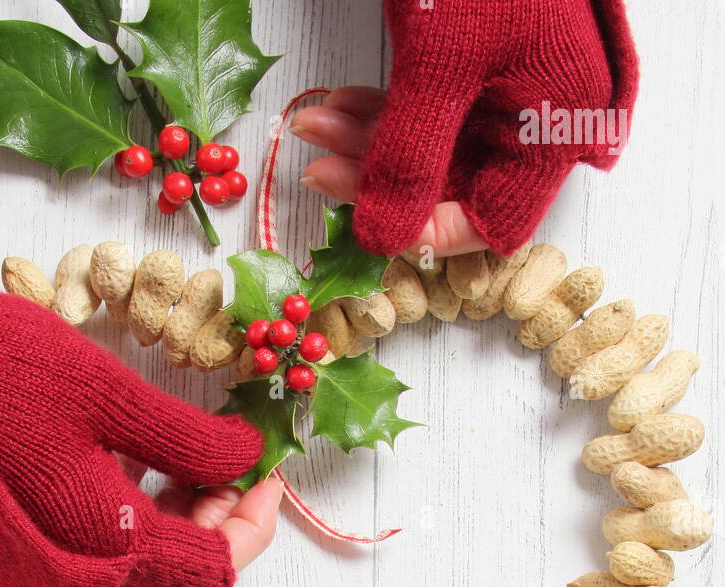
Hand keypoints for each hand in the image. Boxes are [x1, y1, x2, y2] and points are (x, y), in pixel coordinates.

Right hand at [0, 242, 265, 586]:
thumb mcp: (112, 394)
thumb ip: (191, 441)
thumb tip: (247, 460)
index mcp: (104, 544)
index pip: (214, 569)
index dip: (254, 523)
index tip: (270, 473)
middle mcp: (71, 580)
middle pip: (178, 578)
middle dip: (218, 522)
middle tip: (228, 461)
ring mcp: (37, 576)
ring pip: (137, 570)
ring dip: (176, 521)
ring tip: (186, 456)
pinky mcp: (14, 558)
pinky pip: (93, 559)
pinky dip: (129, 520)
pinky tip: (134, 466)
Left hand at [294, 0, 637, 259]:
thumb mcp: (439, 64)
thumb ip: (410, 159)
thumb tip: (380, 239)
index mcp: (557, 126)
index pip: (494, 219)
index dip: (431, 230)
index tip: (373, 224)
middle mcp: (541, 118)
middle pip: (454, 185)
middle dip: (380, 179)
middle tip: (317, 166)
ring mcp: (509, 89)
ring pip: (432, 149)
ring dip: (368, 144)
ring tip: (312, 123)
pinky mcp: (479, 64)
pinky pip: (430, 112)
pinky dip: (383, 112)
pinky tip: (337, 103)